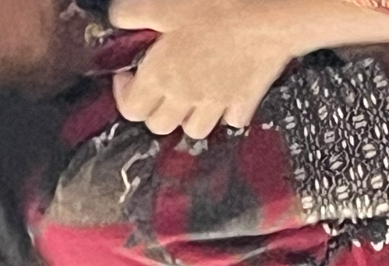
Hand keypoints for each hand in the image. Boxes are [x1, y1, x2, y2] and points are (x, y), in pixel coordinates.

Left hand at [108, 0, 302, 137]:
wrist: (269, 16)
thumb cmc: (218, 7)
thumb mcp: (163, 3)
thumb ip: (133, 13)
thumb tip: (119, 19)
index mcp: (161, 76)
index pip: (130, 108)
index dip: (124, 94)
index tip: (128, 75)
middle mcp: (186, 97)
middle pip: (159, 125)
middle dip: (153, 109)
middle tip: (157, 88)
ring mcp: (217, 104)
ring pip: (194, 129)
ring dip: (187, 117)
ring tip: (189, 97)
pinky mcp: (245, 101)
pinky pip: (231, 119)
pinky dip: (225, 113)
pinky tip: (224, 96)